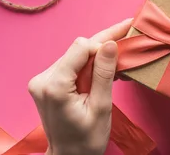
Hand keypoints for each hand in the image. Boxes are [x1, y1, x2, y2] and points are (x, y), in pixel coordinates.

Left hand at [27, 19, 131, 154]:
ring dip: (97, 57)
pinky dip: (88, 66)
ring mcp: (41, 81)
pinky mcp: (45, 84)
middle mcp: (42, 79)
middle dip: (103, 46)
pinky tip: (105, 68)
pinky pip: (70, 66)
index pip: (80, 48)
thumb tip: (110, 44)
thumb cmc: (86, 140)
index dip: (103, 43)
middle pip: (77, 50)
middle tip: (128, 31)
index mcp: (54, 86)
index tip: (124, 41)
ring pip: (74, 56)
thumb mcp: (101, 107)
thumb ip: (104, 74)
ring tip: (120, 58)